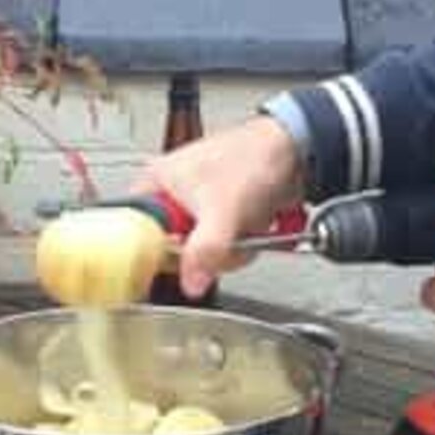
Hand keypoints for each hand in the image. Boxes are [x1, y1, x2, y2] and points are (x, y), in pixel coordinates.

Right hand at [129, 116, 303, 297]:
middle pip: (175, 249)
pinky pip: (223, 246)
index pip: (137, 232)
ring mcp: (199, 205)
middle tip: (224, 236)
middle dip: (208, 251)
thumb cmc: (255, 159)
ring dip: (231, 248)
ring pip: (203, 252)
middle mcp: (173, 193)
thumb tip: (191, 283)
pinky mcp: (223, 214)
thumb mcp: (223, 211)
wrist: (297, 152)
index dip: (158, 252)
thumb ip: (204, 252)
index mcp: (156, 182)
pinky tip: (253, 228)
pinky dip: (242, 243)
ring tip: (245, 226)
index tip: (181, 258)